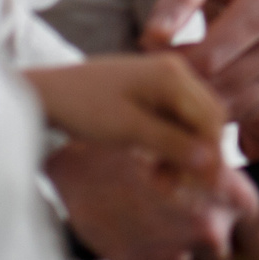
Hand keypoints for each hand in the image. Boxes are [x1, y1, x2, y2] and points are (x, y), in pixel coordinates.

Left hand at [24, 53, 224, 178]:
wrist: (45, 94)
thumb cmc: (81, 108)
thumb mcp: (128, 130)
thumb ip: (172, 144)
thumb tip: (211, 162)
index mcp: (173, 75)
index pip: (211, 117)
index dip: (213, 153)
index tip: (208, 186)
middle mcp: (175, 71)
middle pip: (206, 118)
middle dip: (199, 154)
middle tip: (179, 188)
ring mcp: (163, 79)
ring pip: (191, 121)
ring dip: (183, 153)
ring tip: (162, 182)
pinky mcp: (151, 90)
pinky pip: (174, 119)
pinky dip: (170, 144)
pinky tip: (155, 166)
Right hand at [48, 138, 258, 259]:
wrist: (80, 160)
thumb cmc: (140, 145)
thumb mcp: (195, 154)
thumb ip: (230, 188)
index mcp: (227, 195)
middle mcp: (205, 228)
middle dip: (212, 244)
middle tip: (187, 217)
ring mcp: (171, 252)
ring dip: (179, 251)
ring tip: (156, 217)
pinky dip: (148, 255)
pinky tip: (135, 226)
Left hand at [142, 0, 258, 121]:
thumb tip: (153, 37)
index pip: (207, 61)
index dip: (171, 61)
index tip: (152, 48)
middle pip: (219, 88)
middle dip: (182, 82)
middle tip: (160, 65)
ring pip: (232, 107)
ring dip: (199, 98)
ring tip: (180, 73)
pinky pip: (248, 111)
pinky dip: (222, 103)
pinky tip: (206, 80)